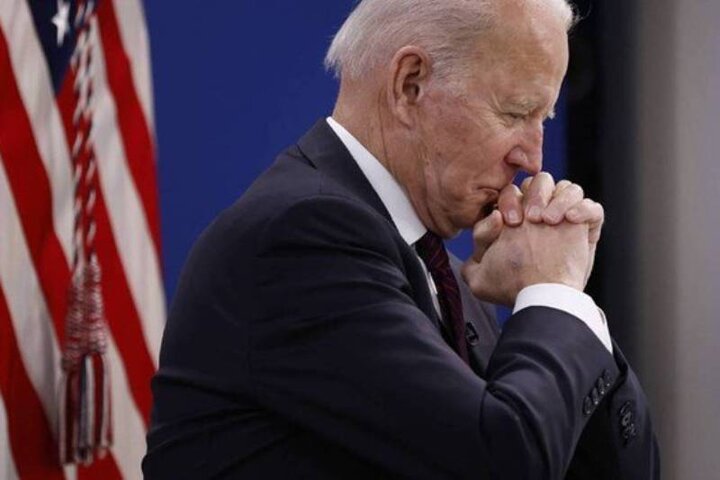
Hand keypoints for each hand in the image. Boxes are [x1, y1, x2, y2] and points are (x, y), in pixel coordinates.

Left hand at [462, 173, 603, 304]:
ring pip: (568, 187)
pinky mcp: (586, 229)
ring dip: (559, 199)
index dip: (507, 201)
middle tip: (531, 219)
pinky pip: (593, 207)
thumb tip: (493, 222)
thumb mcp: (481, 277)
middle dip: (535, 195)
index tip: (506, 223)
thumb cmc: (512, 288)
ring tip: (550, 221)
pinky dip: (584, 209)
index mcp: (518, 219)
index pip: (512, 191)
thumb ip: (473, 254)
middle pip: (540, 181)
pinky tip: (571, 221)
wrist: (543, 300)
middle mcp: (542, 215)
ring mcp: (566, 220)